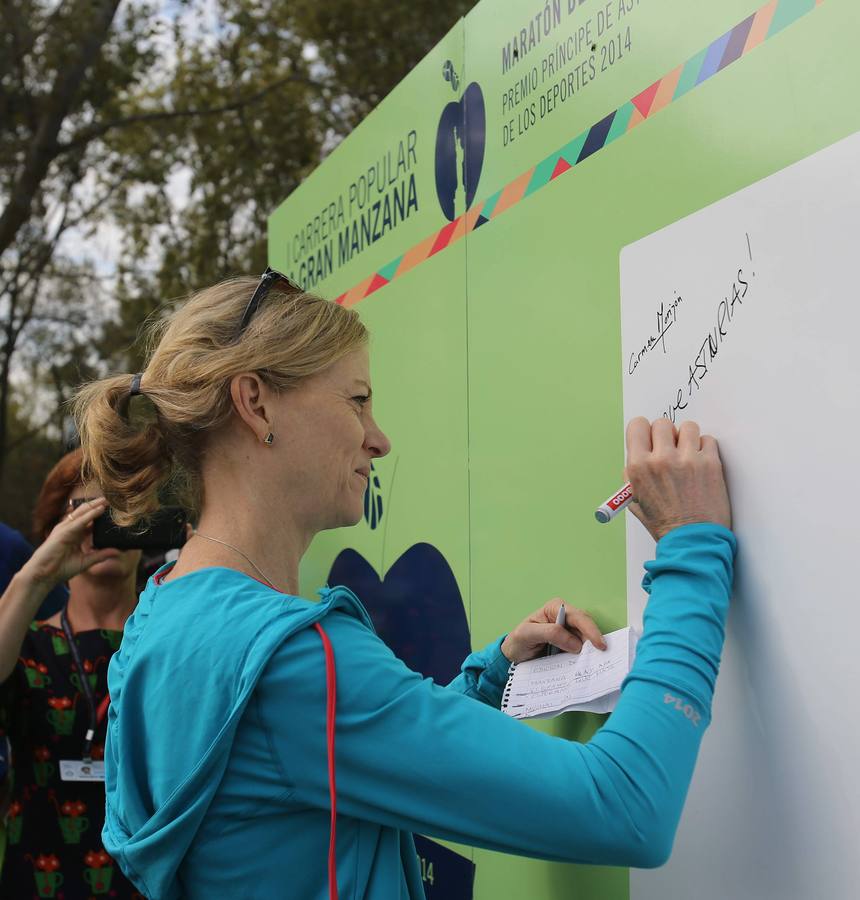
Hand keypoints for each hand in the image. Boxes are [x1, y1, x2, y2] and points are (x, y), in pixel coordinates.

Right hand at [22, 498, 117, 588]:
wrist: (44, 575)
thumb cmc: (61, 569)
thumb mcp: (86, 561)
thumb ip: (101, 555)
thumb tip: (118, 552)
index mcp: (75, 535)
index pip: (89, 521)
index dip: (100, 515)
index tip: (113, 510)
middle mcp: (70, 529)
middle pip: (85, 513)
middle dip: (97, 506)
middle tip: (112, 500)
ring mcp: (65, 529)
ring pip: (82, 513)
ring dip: (94, 506)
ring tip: (107, 500)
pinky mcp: (62, 532)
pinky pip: (79, 521)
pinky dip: (90, 515)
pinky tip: (99, 510)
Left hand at [501, 600, 606, 662]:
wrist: (514, 656)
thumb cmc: (518, 640)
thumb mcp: (527, 634)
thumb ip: (550, 633)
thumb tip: (575, 643)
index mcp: (556, 608)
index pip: (577, 617)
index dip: (590, 630)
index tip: (599, 645)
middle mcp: (565, 617)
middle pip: (586, 627)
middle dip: (594, 641)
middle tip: (601, 658)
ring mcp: (569, 632)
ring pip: (587, 639)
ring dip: (591, 650)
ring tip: (596, 663)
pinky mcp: (570, 645)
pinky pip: (582, 650)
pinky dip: (586, 656)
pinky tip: (588, 664)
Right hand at [625, 417, 730, 541]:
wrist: (693, 541)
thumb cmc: (664, 524)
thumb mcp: (635, 500)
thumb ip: (634, 473)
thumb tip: (640, 452)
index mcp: (638, 467)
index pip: (637, 425)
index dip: (644, 431)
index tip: (650, 438)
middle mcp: (661, 459)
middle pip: (662, 423)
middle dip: (666, 435)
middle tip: (670, 448)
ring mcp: (687, 460)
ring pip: (687, 426)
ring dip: (687, 438)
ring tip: (688, 455)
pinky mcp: (711, 463)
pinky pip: (708, 439)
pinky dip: (705, 448)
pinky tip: (701, 464)